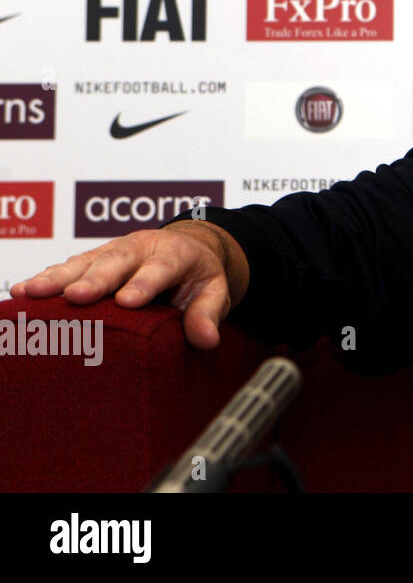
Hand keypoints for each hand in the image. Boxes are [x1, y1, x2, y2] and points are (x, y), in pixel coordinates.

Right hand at [9, 222, 239, 349]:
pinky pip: (67, 269)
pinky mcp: (92, 261)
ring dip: (57, 278)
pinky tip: (21, 293)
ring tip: (31, 292)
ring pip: (84, 262)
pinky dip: (45, 279)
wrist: (189, 248)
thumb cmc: (198, 276)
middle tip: (76, 297)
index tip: (128, 301)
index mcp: (174, 254)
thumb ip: (209, 313)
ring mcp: (112, 252)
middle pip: (116, 262)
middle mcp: (140, 248)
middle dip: (95, 279)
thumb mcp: (215, 291)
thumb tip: (207, 340)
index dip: (144, 284)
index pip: (160, 269)